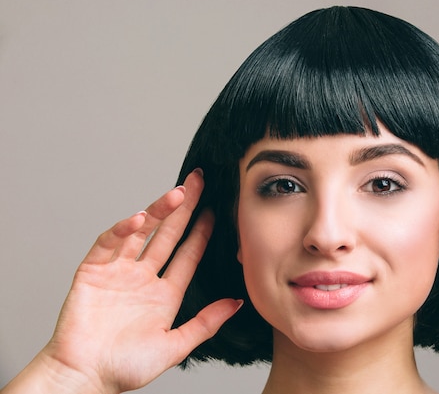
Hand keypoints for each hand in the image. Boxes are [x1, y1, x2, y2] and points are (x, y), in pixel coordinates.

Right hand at [3, 170, 241, 393]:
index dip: (201, 232)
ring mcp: (118, 272)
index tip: (216, 211)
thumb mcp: (175, 346)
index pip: (188, 254)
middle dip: (183, 208)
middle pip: (167, 235)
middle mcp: (143, 278)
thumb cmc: (124, 368)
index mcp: (164, 294)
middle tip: (198, 182)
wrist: (83, 378)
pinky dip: (122, 230)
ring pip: (141, 232)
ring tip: (177, 194)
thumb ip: (206, 323)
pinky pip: (109, 243)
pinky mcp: (93, 271)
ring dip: (158, 212)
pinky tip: (139, 219)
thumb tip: (237, 302)